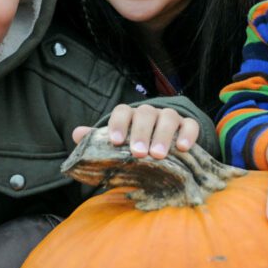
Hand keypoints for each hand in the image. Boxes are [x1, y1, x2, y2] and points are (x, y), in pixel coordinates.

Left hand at [71, 103, 198, 158]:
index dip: (118, 124)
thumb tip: (77, 134)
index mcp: (130, 116)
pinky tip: (182, 148)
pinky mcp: (188, 126)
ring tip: (158, 155)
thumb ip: (97, 140)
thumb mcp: (117, 145)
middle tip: (138, 153)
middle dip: (141, 133)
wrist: (163, 147)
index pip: (122, 111)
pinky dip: (187, 134)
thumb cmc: (135, 146)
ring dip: (162, 135)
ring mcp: (170, 117)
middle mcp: (150, 113)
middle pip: (146, 114)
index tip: (116, 141)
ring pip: (168, 117)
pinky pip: (190, 125)